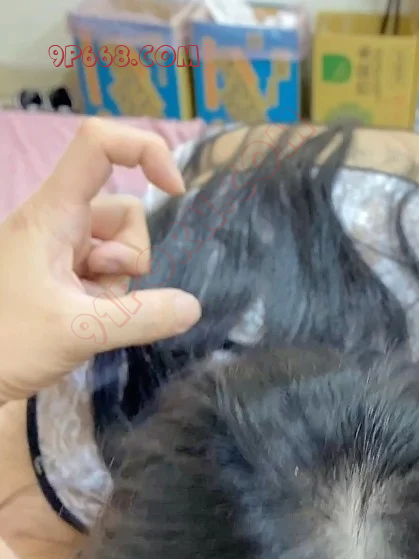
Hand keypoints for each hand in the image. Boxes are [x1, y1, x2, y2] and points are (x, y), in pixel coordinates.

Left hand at [0, 118, 201, 403]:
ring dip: (119, 282)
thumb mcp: (80, 332)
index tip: (175, 190)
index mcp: (51, 215)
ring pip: (120, 247)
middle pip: (124, 212)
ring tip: (88, 311)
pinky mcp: (63, 275)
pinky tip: (85, 319)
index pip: (98, 145)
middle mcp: (57, 222)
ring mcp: (60, 250)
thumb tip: (192, 307)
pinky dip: (108, 296)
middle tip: (99, 292)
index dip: (143, 151)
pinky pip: (107, 274)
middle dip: (131, 256)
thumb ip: (142, 318)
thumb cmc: (8, 344)